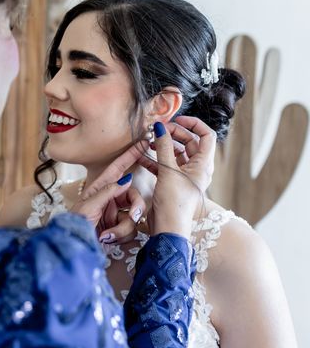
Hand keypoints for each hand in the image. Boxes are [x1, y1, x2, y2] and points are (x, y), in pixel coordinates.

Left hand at [74, 142, 148, 237]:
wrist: (73, 247)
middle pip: (134, 197)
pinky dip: (121, 236)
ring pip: (134, 217)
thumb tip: (126, 180)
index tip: (144, 142)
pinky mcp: (118, 230)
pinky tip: (107, 240)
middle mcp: (110, 199)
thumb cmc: (75, 224)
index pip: (119, 168)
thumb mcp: (89, 206)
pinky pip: (131, 230)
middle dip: (136, 208)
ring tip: (107, 235)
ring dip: (123, 228)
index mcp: (100, 188)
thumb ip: (108, 192)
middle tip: (133, 217)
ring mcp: (115, 215)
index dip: (131, 155)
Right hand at [143, 117, 216, 237]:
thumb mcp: (168, 171)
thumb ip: (163, 147)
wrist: (168, 228)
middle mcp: (197, 169)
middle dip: (173, 133)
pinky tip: (141, 156)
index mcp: (203, 165)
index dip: (193, 124)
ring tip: (147, 140)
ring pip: (175, 153)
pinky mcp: (173, 182)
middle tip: (157, 129)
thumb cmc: (174, 202)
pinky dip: (154, 159)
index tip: (176, 119)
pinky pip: (165, 165)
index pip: (206, 135)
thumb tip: (159, 127)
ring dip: (162, 145)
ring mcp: (185, 176)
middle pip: (189, 142)